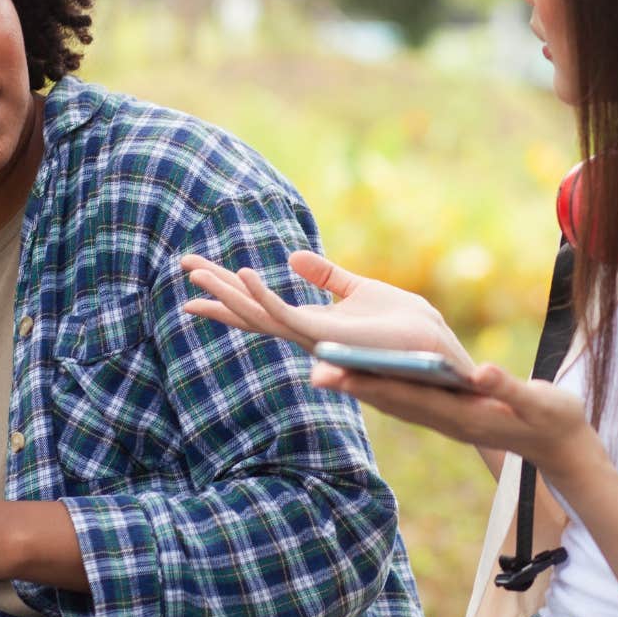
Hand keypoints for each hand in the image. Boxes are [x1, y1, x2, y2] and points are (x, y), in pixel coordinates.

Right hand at [180, 250, 473, 370]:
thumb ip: (327, 277)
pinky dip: (262, 296)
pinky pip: (285, 316)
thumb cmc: (408, 330)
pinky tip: (243, 273)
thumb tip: (293, 257)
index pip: (261, 306)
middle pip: (249, 310)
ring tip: (197, 269)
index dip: (228, 289)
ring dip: (228, 291)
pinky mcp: (327, 337)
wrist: (437, 359)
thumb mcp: (362, 291)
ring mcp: (313, 339)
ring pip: (258, 314)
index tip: (197, 272)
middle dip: (216, 290)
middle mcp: (307, 335)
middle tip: (181, 264)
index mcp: (312, 324)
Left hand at [311, 360, 608, 483]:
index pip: (406, 397)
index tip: (337, 374)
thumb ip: (509, 389)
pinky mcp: (449, 412)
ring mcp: (445, 417)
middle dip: (352, 383)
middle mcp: (445, 418)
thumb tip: (482, 372)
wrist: (561, 447)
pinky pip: (407, 398)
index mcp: (462, 415)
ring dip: (360, 384)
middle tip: (313, 370)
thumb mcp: (538, 403)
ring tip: (325, 366)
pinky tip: (364, 369)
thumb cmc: (553, 421)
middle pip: (389, 399)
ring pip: (393, 399)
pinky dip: (382, 383)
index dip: (369, 384)